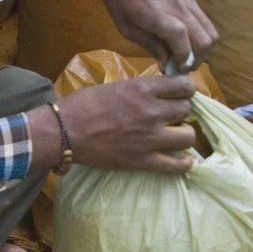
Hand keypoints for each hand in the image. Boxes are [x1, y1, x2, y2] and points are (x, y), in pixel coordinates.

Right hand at [60, 73, 197, 174]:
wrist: (64, 132)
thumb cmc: (83, 105)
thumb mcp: (115, 86)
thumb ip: (138, 90)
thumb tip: (154, 93)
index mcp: (143, 89)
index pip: (184, 85)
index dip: (186, 90)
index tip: (182, 94)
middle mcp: (152, 111)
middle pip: (186, 109)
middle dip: (182, 111)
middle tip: (173, 116)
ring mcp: (149, 138)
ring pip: (188, 136)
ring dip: (184, 135)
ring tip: (176, 136)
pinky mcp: (142, 160)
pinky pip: (175, 165)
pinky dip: (184, 164)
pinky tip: (185, 161)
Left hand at [97, 0, 216, 70]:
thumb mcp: (127, 27)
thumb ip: (151, 45)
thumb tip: (167, 66)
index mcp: (156, 14)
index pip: (182, 39)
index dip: (183, 58)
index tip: (175, 68)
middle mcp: (178, 7)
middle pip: (205, 39)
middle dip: (196, 59)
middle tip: (181, 65)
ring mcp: (188, 0)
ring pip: (210, 30)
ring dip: (201, 47)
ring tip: (185, 54)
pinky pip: (205, 20)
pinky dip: (200, 34)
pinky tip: (185, 38)